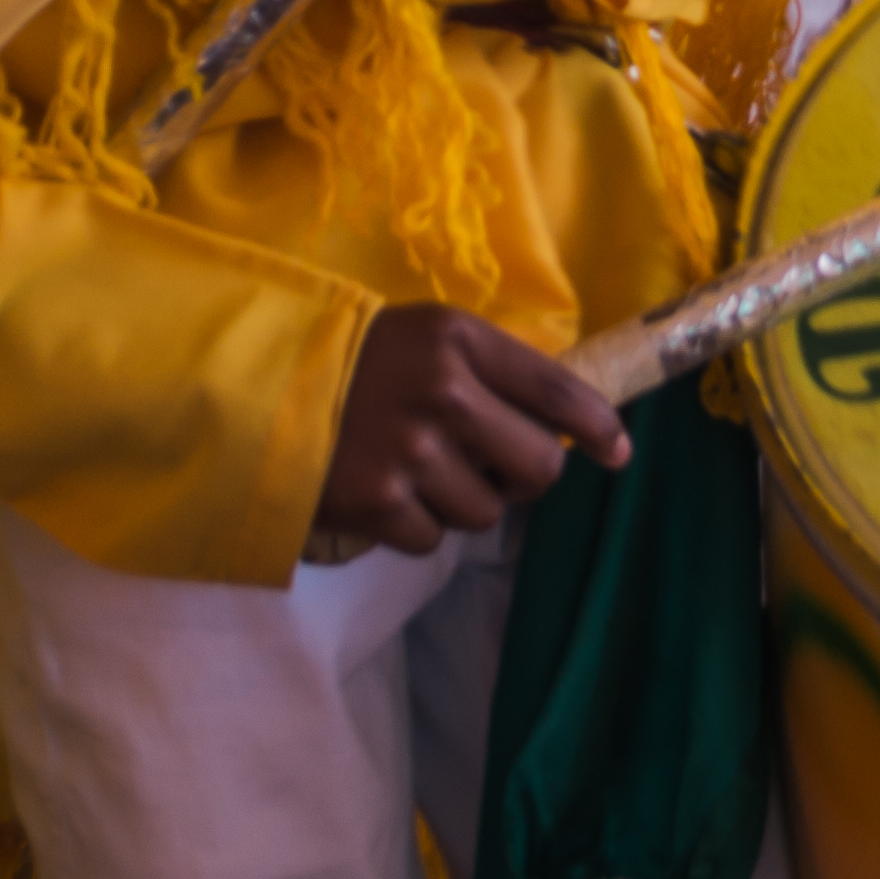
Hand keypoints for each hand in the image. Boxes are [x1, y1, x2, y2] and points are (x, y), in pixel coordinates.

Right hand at [316, 305, 624, 558]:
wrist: (264, 388)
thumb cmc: (365, 361)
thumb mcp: (435, 338)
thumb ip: (495, 372)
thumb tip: (566, 426)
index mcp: (463, 342)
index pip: (557, 390)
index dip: (597, 427)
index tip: (616, 452)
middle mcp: (445, 394)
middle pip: (538, 466)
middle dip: (527, 476)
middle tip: (498, 467)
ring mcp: (410, 453)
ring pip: (487, 512)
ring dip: (467, 501)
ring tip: (426, 471)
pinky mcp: (376, 503)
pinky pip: (435, 540)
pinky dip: (420, 526)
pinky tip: (392, 493)